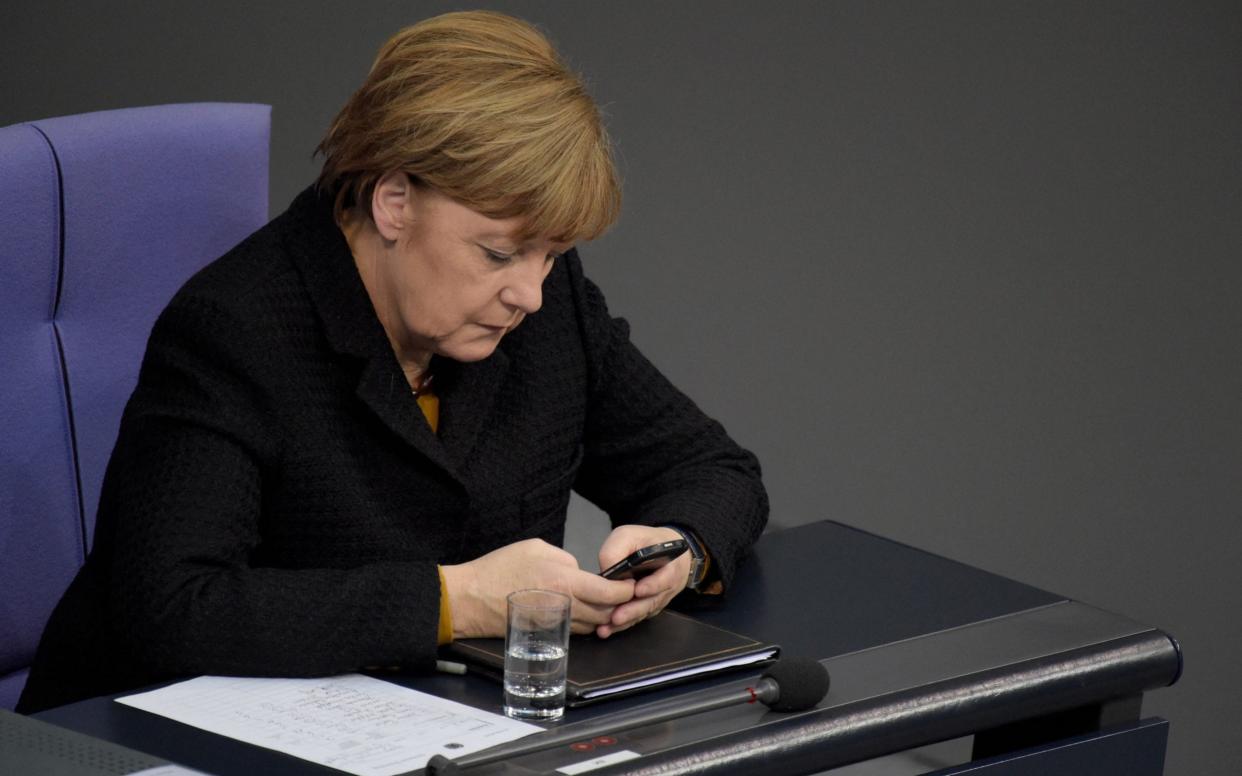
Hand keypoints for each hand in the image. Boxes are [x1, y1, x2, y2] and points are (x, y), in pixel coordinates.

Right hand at [441, 539, 634, 637]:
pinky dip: (585, 622)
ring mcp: (555, 624)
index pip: (609, 593)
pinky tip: (584, 610)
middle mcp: (564, 607)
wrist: (470, 599)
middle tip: (625, 593)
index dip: (625, 589)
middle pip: (605, 613)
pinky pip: (575, 629)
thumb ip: (566, 560)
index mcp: (564, 582)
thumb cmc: (499, 569)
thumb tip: (579, 572)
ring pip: (592, 625)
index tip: (631, 583)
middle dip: (619, 604)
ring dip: (603, 615)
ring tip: (608, 602)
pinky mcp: (546, 633)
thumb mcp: (536, 548)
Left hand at [595, 525, 690, 638]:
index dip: (652, 585)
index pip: (665, 578)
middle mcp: (667, 587)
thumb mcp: (630, 536)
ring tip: (607, 628)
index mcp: (670, 565)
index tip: (638, 591)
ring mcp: (658, 600)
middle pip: (652, 602)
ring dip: (625, 621)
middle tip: (616, 617)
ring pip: (643, 613)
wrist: (663, 552)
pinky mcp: (648, 608)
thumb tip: (606, 570)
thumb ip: (617, 549)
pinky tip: (607, 630)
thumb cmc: (646, 542)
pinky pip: (638, 617)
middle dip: (633, 610)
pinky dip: (623, 624)